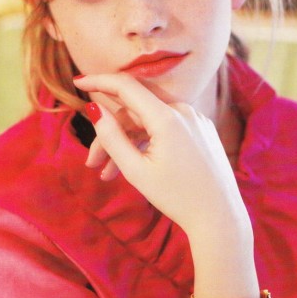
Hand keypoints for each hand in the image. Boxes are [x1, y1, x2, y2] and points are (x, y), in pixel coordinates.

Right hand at [75, 73, 249, 238]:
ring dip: (126, 144)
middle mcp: (184, 111)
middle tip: (91, 163)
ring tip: (108, 175)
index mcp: (167, 118)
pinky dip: (147, 144)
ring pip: (149, 123)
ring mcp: (195, 120)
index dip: (99, 80)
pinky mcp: (201, 131)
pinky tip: (135, 168)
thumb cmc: (177, 198)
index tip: (78, 81)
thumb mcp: (136, 170)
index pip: (126, 86)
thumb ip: (111, 137)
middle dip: (109, 133)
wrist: (219, 216)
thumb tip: (93, 108)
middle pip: (135, 111)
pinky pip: (167, 129)